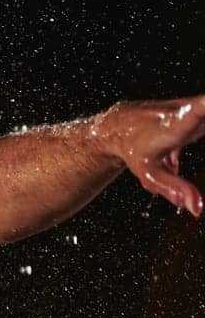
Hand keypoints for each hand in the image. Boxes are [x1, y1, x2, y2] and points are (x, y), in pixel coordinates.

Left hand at [92, 97, 204, 216]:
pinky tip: (178, 155)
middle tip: (182, 155)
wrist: (120, 125)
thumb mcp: (150, 174)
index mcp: (177, 124)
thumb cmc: (135, 150)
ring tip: (177, 156)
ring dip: (204, 131)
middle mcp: (189, 109)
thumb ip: (175, 190)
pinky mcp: (201, 109)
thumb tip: (199, 210)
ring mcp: (196, 107)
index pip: (200, 107)